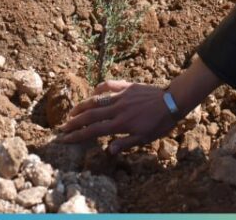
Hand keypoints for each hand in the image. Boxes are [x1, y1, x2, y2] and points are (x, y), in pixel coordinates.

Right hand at [57, 80, 176, 153]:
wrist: (172, 101)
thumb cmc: (159, 123)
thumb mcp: (144, 138)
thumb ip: (125, 143)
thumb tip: (108, 151)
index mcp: (120, 124)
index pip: (93, 130)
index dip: (77, 135)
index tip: (65, 138)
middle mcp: (117, 109)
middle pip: (90, 115)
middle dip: (74, 122)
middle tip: (63, 127)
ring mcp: (121, 96)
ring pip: (95, 100)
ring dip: (82, 106)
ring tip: (72, 112)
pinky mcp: (126, 86)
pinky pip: (108, 85)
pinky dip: (98, 88)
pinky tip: (93, 93)